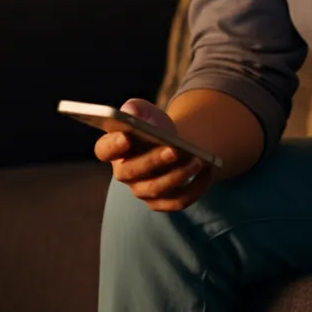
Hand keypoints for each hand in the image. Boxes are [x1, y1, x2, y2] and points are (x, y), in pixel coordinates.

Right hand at [93, 98, 212, 211]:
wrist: (171, 143)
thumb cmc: (153, 124)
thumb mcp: (145, 111)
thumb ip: (136, 109)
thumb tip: (132, 114)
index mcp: (112, 148)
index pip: (104, 150)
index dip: (113, 145)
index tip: (126, 136)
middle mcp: (123, 173)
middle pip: (132, 172)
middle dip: (153, 161)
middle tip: (174, 149)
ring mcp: (141, 190)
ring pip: (156, 189)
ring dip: (178, 175)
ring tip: (198, 160)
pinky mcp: (161, 202)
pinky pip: (177, 201)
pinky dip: (194, 188)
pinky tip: (207, 171)